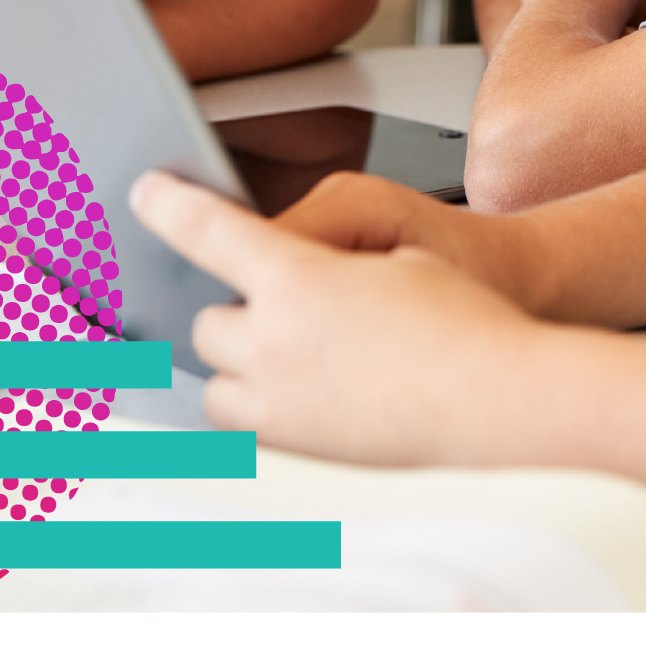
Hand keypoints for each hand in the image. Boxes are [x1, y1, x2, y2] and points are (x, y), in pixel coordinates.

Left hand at [131, 169, 545, 461]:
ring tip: (278, 353)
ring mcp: (282, 406)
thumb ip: (324, 254)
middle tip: (269, 300)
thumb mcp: (394, 253)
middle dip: (229, 308)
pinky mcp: (301, 450)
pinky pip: (249, 427)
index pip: (208, 232)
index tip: (146, 195)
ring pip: (216, 387)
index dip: (168, 206)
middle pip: (208, 322)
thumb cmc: (464, 321)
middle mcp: (275, 346)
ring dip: (234, 364)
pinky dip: (260, 405)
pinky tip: (304, 390)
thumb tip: (284, 266)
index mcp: (299, 280)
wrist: (500, 399)